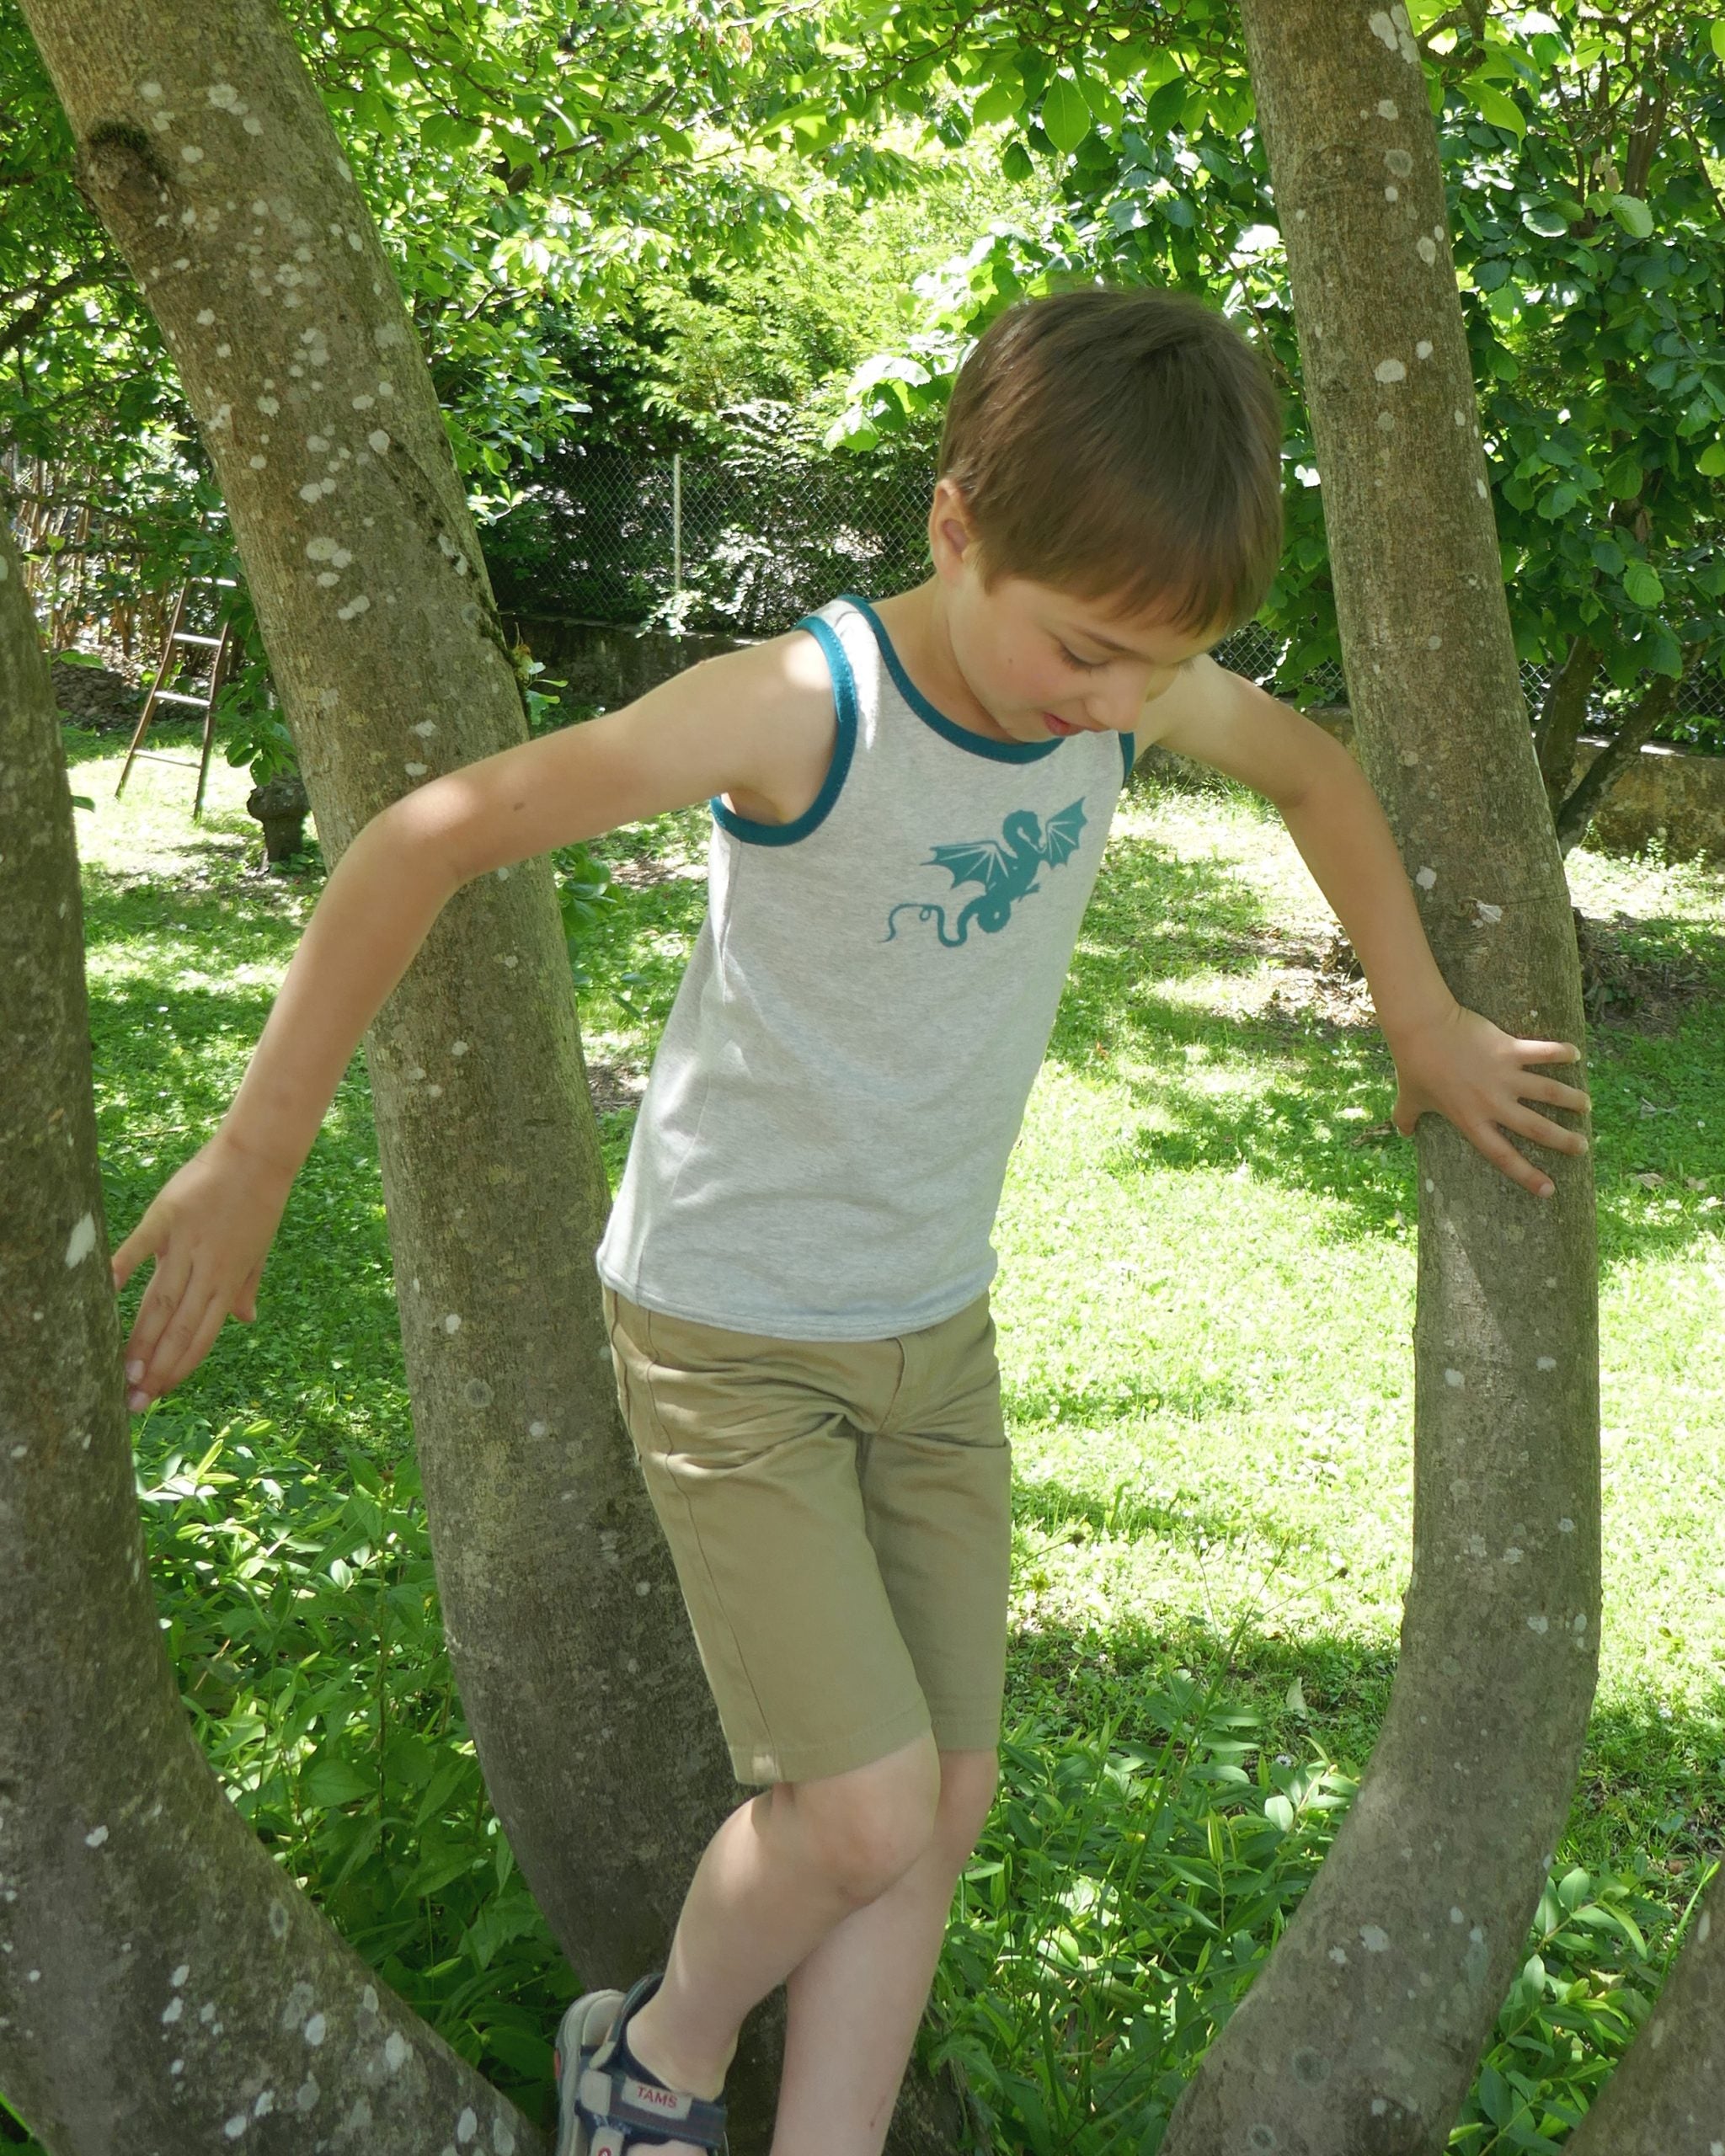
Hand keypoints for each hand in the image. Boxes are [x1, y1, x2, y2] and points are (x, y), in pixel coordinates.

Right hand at [110, 1132, 293, 1412]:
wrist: (259, 1155)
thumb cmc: (258, 1203)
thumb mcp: (258, 1251)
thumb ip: (245, 1287)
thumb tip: (247, 1320)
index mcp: (228, 1280)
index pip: (201, 1335)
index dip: (179, 1366)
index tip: (158, 1393)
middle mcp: (207, 1269)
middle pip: (177, 1327)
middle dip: (156, 1367)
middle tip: (133, 1400)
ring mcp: (186, 1244)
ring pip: (159, 1301)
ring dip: (141, 1339)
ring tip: (123, 1371)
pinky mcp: (168, 1216)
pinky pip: (140, 1246)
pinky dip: (122, 1266)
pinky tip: (104, 1291)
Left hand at [1388, 1004, 1589, 1197]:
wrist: (1422, 1028)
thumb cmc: (1414, 1065)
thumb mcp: (1409, 1098)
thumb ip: (1407, 1118)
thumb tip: (1402, 1132)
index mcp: (1471, 1120)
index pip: (1503, 1156)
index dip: (1527, 1175)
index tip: (1549, 1190)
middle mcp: (1492, 1103)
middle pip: (1537, 1129)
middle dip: (1564, 1141)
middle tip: (1583, 1147)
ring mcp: (1504, 1076)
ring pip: (1549, 1092)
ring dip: (1571, 1099)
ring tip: (1586, 1105)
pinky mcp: (1509, 1049)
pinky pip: (1542, 1052)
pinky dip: (1561, 1052)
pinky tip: (1576, 1053)